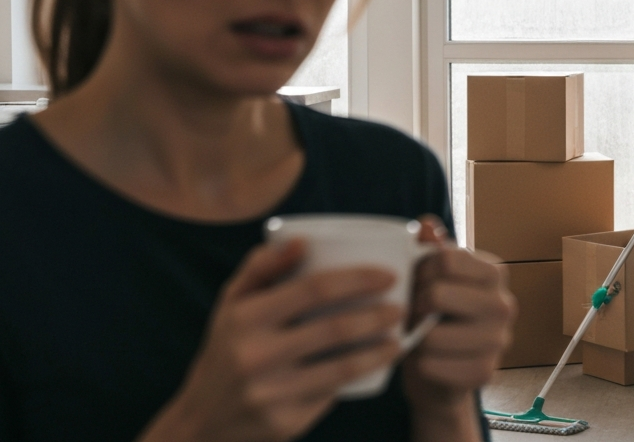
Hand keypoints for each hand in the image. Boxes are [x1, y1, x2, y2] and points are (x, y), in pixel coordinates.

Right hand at [141, 240, 403, 441]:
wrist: (203, 420)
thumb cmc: (228, 347)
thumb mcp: (232, 304)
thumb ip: (264, 267)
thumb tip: (304, 240)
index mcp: (245, 318)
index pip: (313, 289)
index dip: (358, 279)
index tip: (389, 275)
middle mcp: (255, 355)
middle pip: (335, 329)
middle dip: (378, 315)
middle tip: (402, 308)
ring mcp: (271, 393)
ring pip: (343, 367)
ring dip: (381, 351)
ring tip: (399, 339)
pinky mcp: (286, 422)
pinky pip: (332, 394)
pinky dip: (360, 378)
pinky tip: (377, 366)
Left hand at [402, 217, 515, 435]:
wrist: (443, 368)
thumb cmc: (436, 314)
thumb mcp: (432, 277)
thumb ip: (430, 249)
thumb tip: (426, 225)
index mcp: (495, 273)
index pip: (445, 259)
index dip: (419, 270)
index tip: (417, 282)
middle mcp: (505, 304)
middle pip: (437, 295)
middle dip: (415, 305)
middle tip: (415, 312)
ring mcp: (499, 340)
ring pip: (432, 336)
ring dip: (416, 338)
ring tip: (419, 337)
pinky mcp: (484, 373)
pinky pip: (432, 366)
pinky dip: (420, 364)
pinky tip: (427, 360)